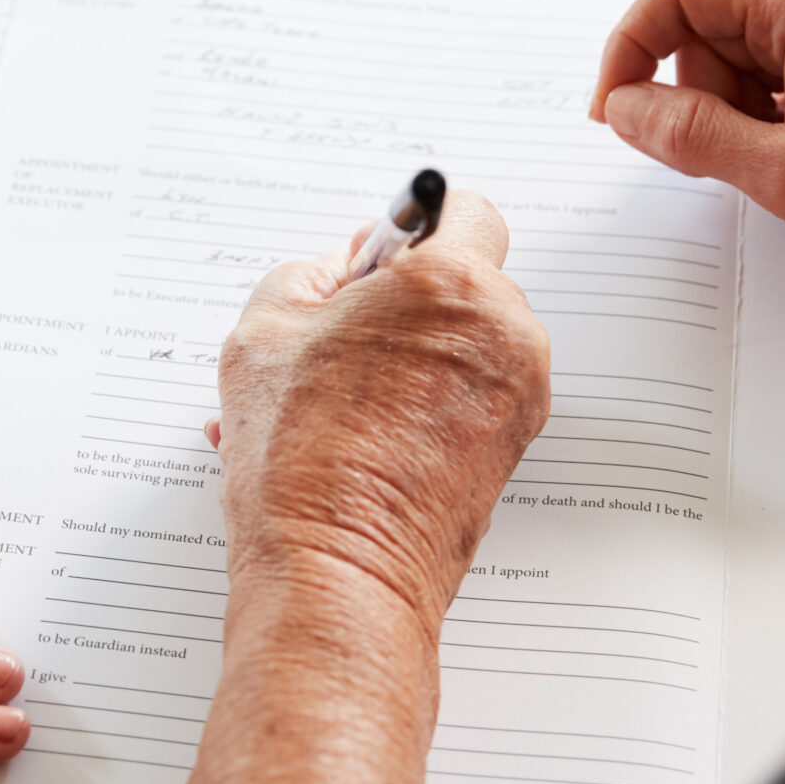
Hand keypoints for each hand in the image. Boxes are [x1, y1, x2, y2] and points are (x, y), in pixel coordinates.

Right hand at [206, 191, 551, 632]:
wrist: (338, 574)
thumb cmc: (300, 461)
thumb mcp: (264, 330)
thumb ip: (312, 273)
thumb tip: (348, 269)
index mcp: (453, 284)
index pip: (464, 209)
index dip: (413, 228)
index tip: (377, 259)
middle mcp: (505, 332)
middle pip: (466, 280)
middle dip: (408, 299)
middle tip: (341, 335)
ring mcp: (520, 394)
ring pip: (469, 341)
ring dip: (413, 353)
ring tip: (334, 399)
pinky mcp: (515, 445)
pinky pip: (474, 393)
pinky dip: (426, 400)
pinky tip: (357, 434)